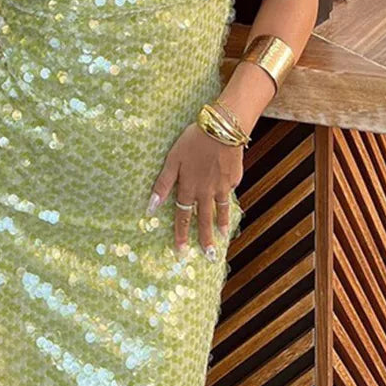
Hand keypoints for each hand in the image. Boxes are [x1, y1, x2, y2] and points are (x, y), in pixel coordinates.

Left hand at [146, 124, 242, 256]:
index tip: (181, 251)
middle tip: (208, 256)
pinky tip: (229, 200)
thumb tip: (150, 207)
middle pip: (205, 219)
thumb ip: (163, 184)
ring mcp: (223, 185)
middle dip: (205, 239)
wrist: (222, 129)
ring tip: (222, 237)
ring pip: (221, 209)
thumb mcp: (173, 160)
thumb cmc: (192, 141)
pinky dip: (229, 198)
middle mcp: (207, 191)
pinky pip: (230, 190)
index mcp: (189, 188)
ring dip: (221, 224)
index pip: (183, 216)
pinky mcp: (235, 177)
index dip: (181, 233)